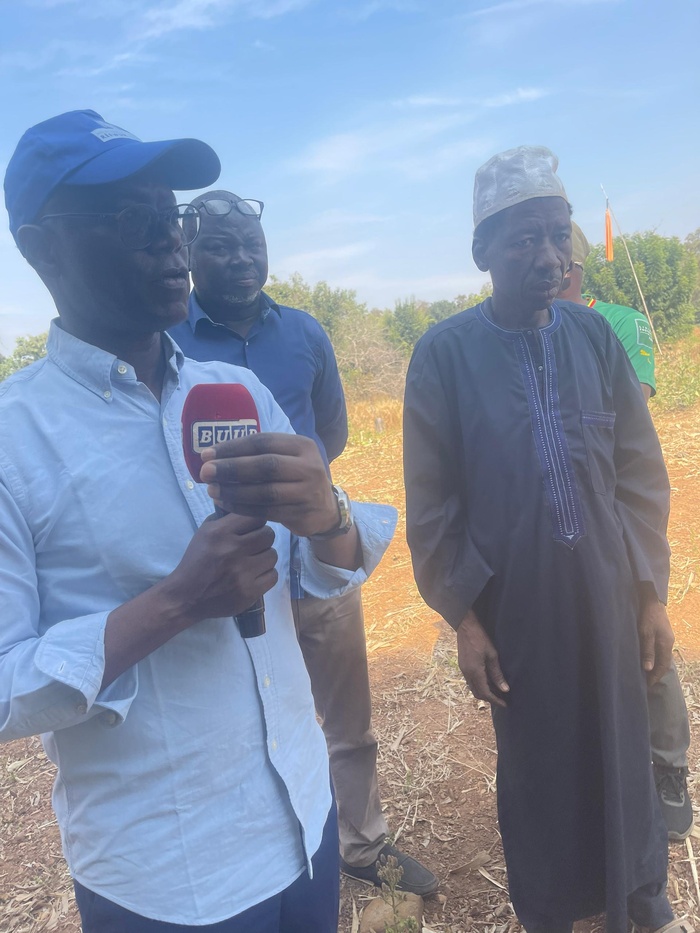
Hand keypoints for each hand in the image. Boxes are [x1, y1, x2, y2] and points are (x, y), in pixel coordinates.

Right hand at [164, 513, 277, 621]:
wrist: (187, 597)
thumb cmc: (197, 561)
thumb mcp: (205, 532)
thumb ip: (227, 518)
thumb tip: (250, 505)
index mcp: (220, 532)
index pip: (256, 516)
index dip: (257, 521)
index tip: (251, 528)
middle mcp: (232, 550)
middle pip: (269, 535)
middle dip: (262, 539)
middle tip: (253, 546)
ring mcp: (242, 573)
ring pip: (273, 555)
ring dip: (265, 557)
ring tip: (252, 562)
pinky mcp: (249, 592)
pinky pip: (273, 575)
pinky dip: (265, 575)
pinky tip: (253, 576)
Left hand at [199, 433, 339, 537]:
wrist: (325, 509)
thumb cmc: (295, 478)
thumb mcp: (287, 459)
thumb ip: (258, 455)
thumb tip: (214, 455)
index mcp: (302, 445)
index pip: (263, 442)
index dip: (233, 447)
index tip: (207, 454)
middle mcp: (309, 466)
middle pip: (266, 465)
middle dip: (232, 468)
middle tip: (206, 472)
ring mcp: (307, 492)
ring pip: (265, 491)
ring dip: (234, 491)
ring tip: (212, 490)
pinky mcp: (302, 514)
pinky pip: (266, 511)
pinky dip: (243, 507)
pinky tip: (225, 504)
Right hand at [457, 610, 509, 707]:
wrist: (465, 626)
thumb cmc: (480, 638)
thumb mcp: (492, 655)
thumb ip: (497, 673)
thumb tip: (505, 689)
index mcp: (475, 671)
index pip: (485, 692)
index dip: (495, 700)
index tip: (505, 704)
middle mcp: (467, 673)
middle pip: (478, 693)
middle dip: (489, 698)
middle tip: (502, 699)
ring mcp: (463, 670)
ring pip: (473, 688)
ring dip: (484, 692)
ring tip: (497, 691)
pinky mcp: (462, 666)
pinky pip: (470, 681)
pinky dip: (479, 684)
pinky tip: (488, 681)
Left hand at [638, 595, 673, 686]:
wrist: (652, 600)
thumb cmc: (648, 616)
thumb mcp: (646, 633)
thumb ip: (647, 650)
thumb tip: (648, 669)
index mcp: (666, 645)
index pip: (663, 666)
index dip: (655, 677)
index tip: (647, 686)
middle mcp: (668, 643)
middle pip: (664, 663)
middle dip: (656, 674)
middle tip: (646, 683)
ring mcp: (666, 639)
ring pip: (662, 657)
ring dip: (655, 666)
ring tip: (646, 674)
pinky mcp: (661, 635)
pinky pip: (660, 651)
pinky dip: (655, 658)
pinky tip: (648, 660)